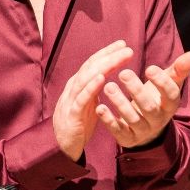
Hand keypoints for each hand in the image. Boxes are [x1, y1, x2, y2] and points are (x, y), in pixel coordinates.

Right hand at [53, 41, 135, 161]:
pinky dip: (91, 87)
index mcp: (79, 84)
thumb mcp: (89, 101)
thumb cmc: (79, 122)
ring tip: (118, 58)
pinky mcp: (72, 115)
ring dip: (103, 67)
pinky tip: (101, 78)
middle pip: (91, 67)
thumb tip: (106, 72)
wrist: (63, 146)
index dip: (107, 52)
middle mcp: (74, 88)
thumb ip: (95, 87)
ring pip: (86, 78)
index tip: (123, 44)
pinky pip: (81, 99)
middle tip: (127, 48)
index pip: (93, 63)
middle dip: (109, 56)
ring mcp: (71, 100)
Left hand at [97, 50, 189, 148]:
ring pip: (132, 119)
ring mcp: (143, 131)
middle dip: (137, 91)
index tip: (150, 68)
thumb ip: (180, 69)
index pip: (170, 95)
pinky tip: (100, 107)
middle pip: (149, 107)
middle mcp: (158, 120)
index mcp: (170, 105)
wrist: (148, 127)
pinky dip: (109, 120)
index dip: (161, 83)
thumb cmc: (157, 97)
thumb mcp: (169, 84)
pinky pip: (119, 131)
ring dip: (120, 103)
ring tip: (108, 86)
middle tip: (124, 73)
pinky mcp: (128, 138)